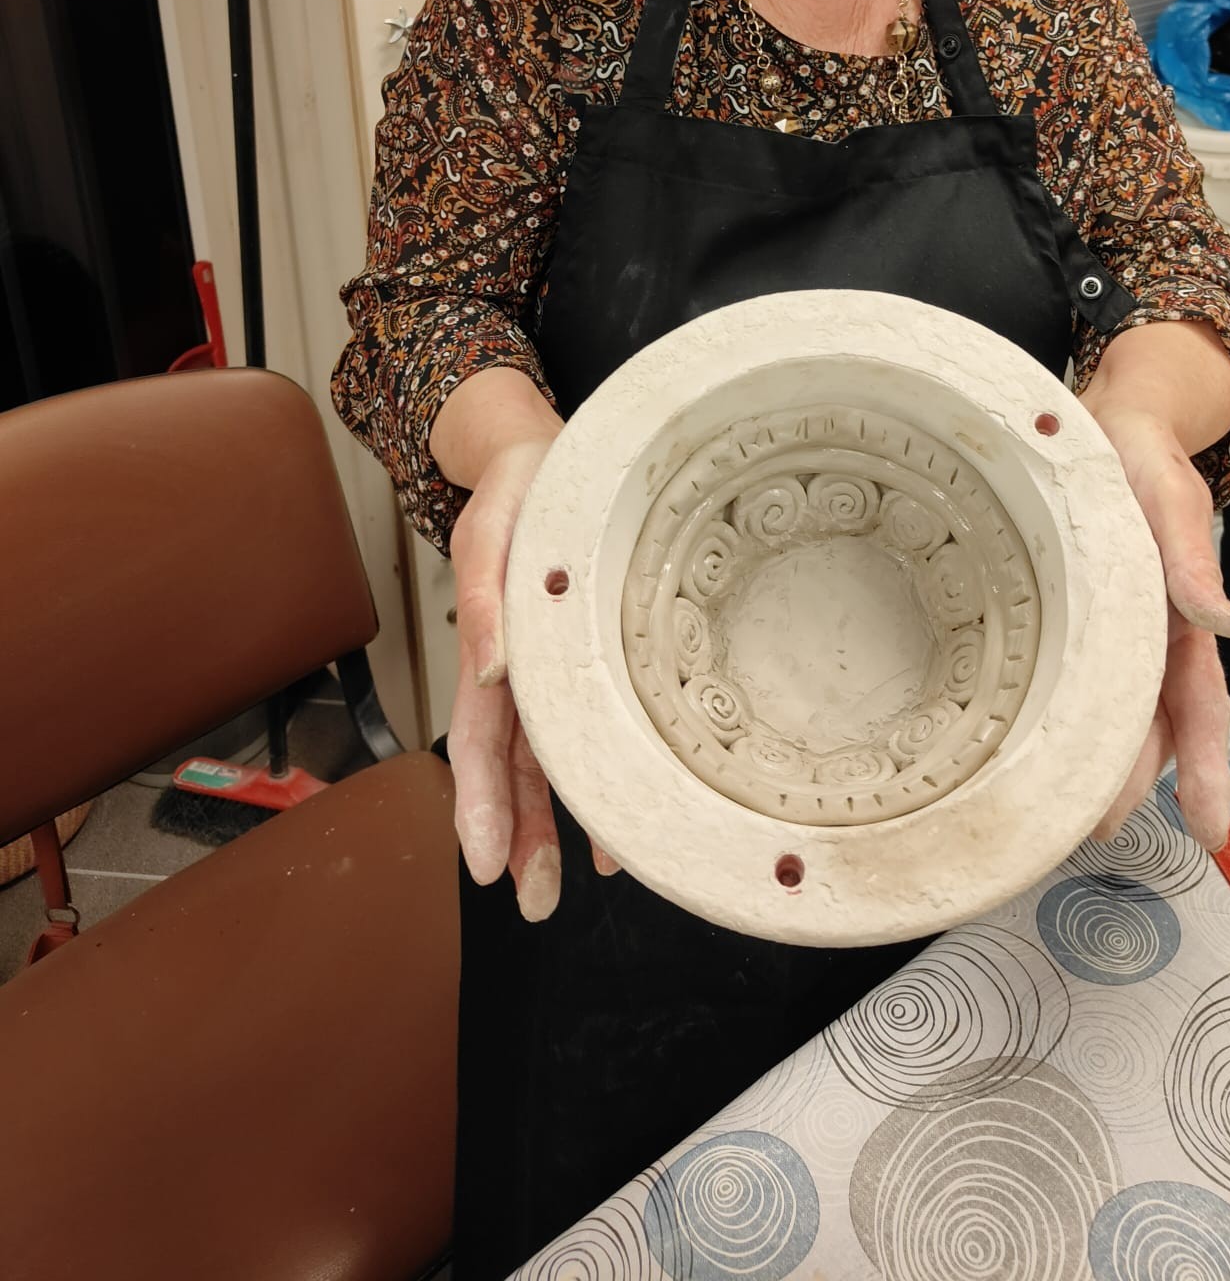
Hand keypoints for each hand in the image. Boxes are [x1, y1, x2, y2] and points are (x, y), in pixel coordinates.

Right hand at [445, 435, 619, 913]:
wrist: (547, 455)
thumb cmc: (522, 490)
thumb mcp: (496, 533)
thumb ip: (489, 600)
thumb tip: (491, 671)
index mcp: (493, 644)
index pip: (481, 738)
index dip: (480, 803)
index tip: (484, 864)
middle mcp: (520, 669)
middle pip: (513, 767)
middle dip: (518, 836)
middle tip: (534, 905)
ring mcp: (551, 670)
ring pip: (548, 762)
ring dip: (552, 825)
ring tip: (566, 887)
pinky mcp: (582, 662)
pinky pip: (587, 733)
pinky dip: (598, 781)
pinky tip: (617, 827)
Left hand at [1081, 403, 1229, 851]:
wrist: (1108, 421)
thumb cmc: (1145, 459)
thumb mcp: (1171, 500)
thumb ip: (1194, 559)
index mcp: (1181, 619)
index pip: (1201, 706)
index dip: (1205, 768)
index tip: (1211, 833)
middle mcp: (1149, 634)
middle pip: (1149, 723)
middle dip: (1129, 780)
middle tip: (1094, 829)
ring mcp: (1111, 626)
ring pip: (1107, 707)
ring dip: (1094, 757)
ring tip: (1060, 806)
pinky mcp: (1071, 610)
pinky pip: (1068, 669)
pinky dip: (1059, 708)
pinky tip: (1031, 735)